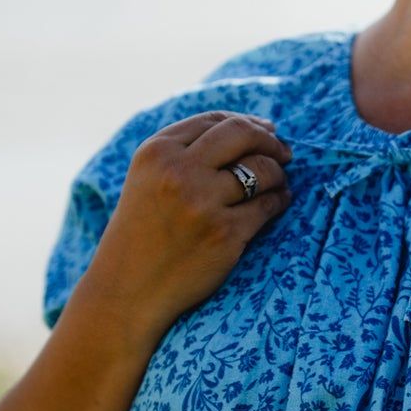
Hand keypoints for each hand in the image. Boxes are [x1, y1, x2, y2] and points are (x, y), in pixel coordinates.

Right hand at [95, 111, 292, 341]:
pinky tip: (279, 201)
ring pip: (262, 170)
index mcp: (156, 152)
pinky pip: (268, 205)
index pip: (214, 120)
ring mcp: (202, 203)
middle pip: (242, 135)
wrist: (127, 290)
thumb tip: (252, 127)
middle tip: (283, 151)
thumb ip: (186, 151)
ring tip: (279, 181)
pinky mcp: (224, 234)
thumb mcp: (148, 179)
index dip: (247, 122)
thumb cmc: (142, 233)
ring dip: (278, 173)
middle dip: (270, 140)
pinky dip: (280, 200)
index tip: (266, 130)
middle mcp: (178, 171)